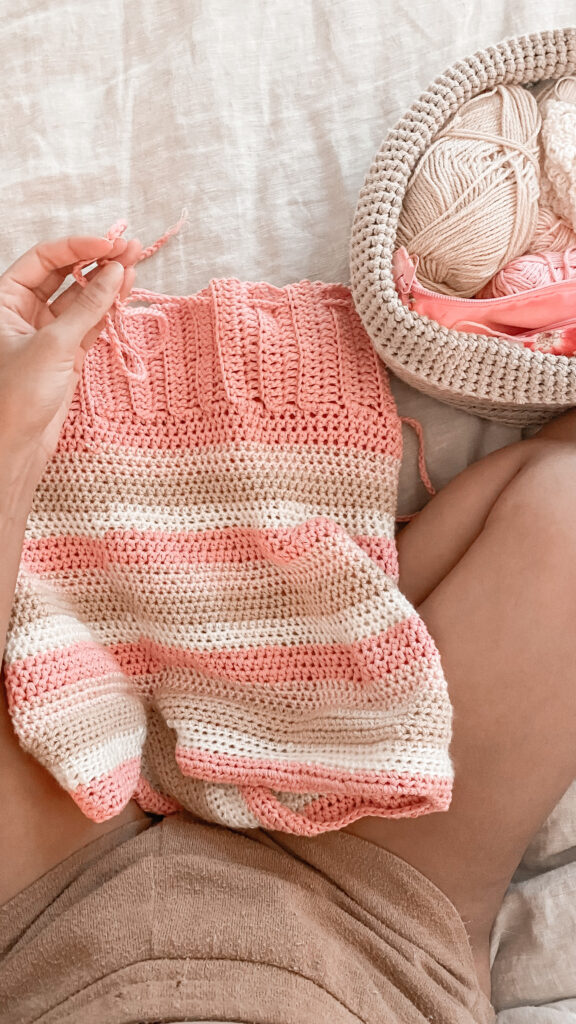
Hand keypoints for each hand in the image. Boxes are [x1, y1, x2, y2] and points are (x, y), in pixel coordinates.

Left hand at [0, 234, 140, 483]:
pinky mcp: (67, 355)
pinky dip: (107, 309)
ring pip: (80, 299)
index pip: (44, 259)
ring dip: (106, 283)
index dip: (77, 247)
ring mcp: (47, 334)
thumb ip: (88, 307)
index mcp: (4, 300)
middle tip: (130, 249)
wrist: (16, 448)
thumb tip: (115, 271)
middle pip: (64, 274)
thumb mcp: (53, 345)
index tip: (109, 244)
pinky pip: (90, 323)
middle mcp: (23, 312)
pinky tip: (124, 291)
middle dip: (96, 261)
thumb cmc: (16, 397)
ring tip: (135, 265)